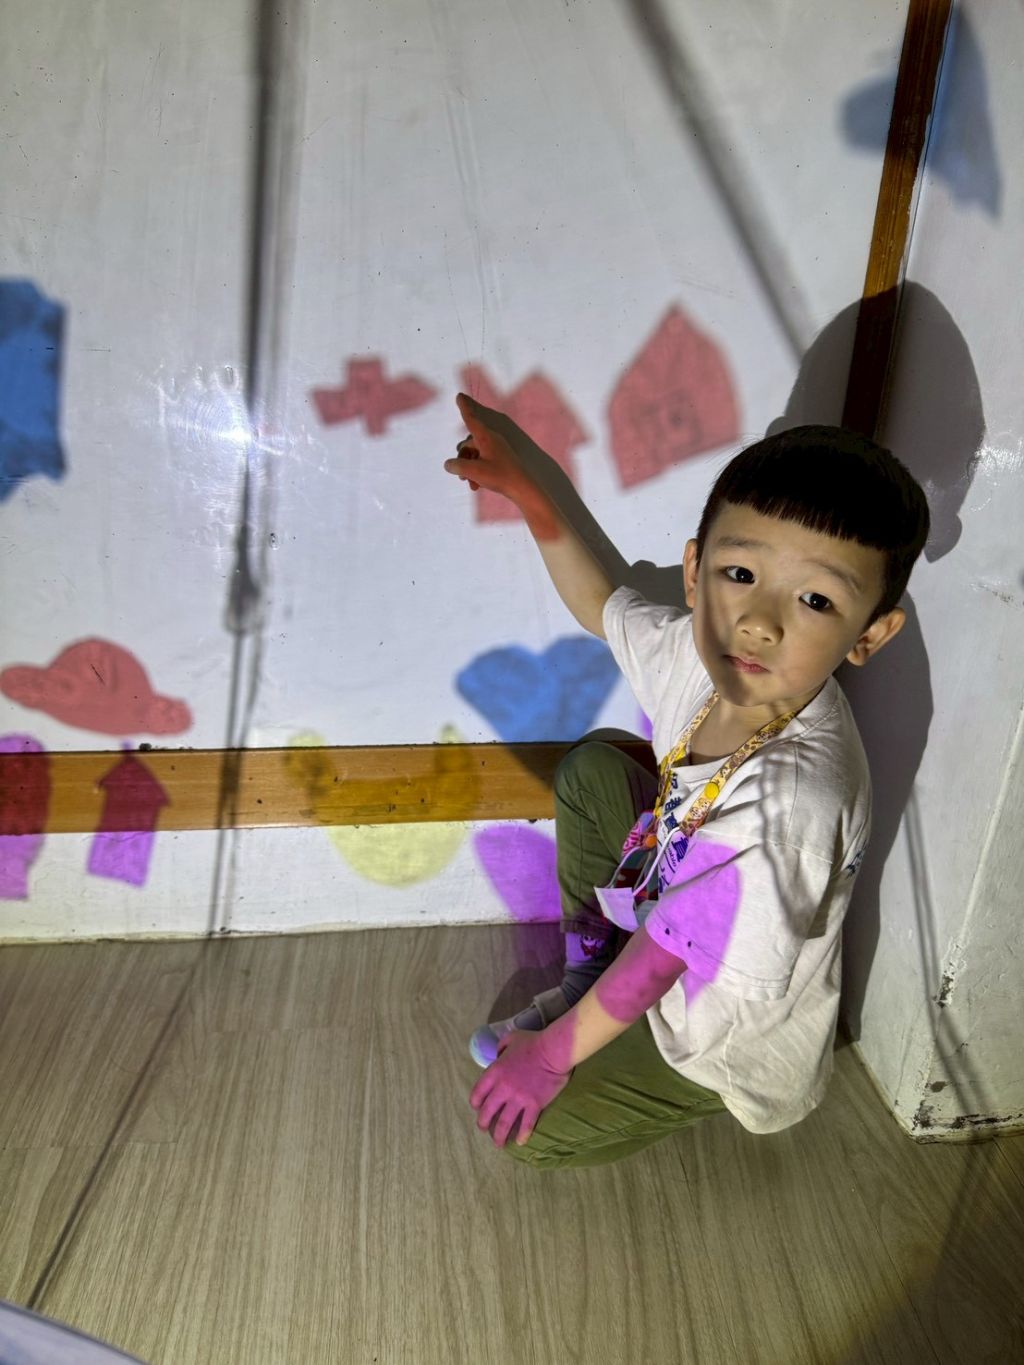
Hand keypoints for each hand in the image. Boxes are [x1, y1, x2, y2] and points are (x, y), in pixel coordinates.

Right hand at [444, 393, 529, 504]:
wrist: (523, 488)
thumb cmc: (500, 477)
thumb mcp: (474, 472)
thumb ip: (457, 466)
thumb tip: (448, 464)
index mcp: (486, 437)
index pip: (471, 419)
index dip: (464, 407)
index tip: (459, 395)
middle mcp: (491, 440)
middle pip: (468, 444)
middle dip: (462, 460)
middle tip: (461, 477)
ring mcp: (496, 449)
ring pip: (474, 455)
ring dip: (468, 469)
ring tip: (470, 484)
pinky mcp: (499, 459)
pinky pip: (482, 461)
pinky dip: (476, 472)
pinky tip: (476, 486)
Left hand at [469, 1028, 570, 1147]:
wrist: (554, 1050)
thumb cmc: (533, 1042)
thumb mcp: (511, 1038)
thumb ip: (501, 1047)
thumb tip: (498, 1054)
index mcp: (495, 1072)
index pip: (478, 1092)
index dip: (475, 1102)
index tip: (477, 1107)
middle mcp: (503, 1088)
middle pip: (487, 1111)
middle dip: (483, 1123)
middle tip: (484, 1128)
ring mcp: (519, 1098)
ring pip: (504, 1122)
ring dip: (499, 1135)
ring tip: (498, 1143)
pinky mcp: (534, 1105)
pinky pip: (526, 1124)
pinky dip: (522, 1135)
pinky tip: (519, 1142)